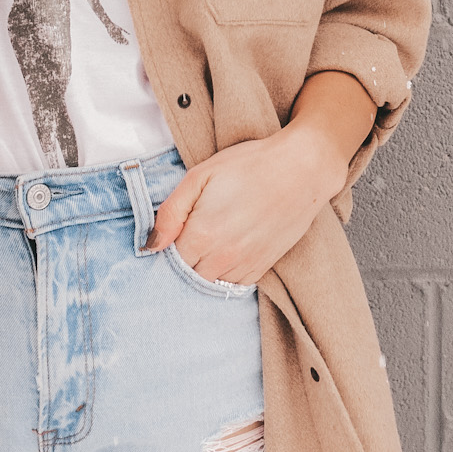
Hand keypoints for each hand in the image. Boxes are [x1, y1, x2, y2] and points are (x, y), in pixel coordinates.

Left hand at [144, 123, 348, 286]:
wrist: (302, 169)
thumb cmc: (249, 165)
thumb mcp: (200, 175)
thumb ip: (170, 212)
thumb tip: (151, 245)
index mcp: (202, 234)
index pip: (168, 260)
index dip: (167, 248)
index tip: (172, 234)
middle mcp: (222, 257)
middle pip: (187, 277)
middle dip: (182, 262)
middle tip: (189, 237)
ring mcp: (244, 265)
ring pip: (210, 284)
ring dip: (203, 270)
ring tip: (209, 243)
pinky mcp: (263, 267)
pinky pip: (234, 285)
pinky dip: (225, 274)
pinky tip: (226, 252)